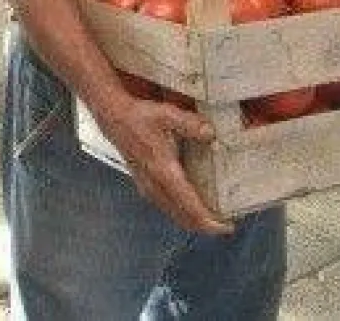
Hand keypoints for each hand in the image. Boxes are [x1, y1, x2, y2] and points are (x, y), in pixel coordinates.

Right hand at [98, 95, 231, 234]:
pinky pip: (166, 208)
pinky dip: (181, 213)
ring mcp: (148, 187)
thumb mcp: (166, 114)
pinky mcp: (145, 185)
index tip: (226, 226)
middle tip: (226, 225)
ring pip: (173, 215)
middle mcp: (154, 184)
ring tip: (212, 218)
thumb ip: (190, 124)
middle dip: (205, 226)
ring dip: (193, 221)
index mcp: (163, 171)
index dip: (208, 221)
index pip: (189, 206)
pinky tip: (190, 207)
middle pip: (183, 217)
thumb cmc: (138, 117)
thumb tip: (211, 133)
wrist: (113, 118)